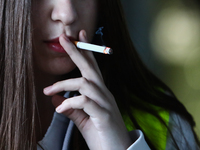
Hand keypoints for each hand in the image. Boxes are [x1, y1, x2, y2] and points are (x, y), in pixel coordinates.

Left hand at [44, 30, 131, 149]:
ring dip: (65, 85)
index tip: (79, 37)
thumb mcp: (82, 119)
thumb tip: (55, 98)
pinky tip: (60, 109)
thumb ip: (70, 108)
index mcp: (100, 93)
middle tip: (64, 38)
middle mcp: (104, 94)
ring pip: (85, 84)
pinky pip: (86, 102)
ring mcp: (106, 103)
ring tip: (49, 91)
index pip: (92, 68)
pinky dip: (70, 103)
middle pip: (90, 68)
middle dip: (77, 52)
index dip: (86, 52)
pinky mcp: (104, 115)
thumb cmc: (100, 134)